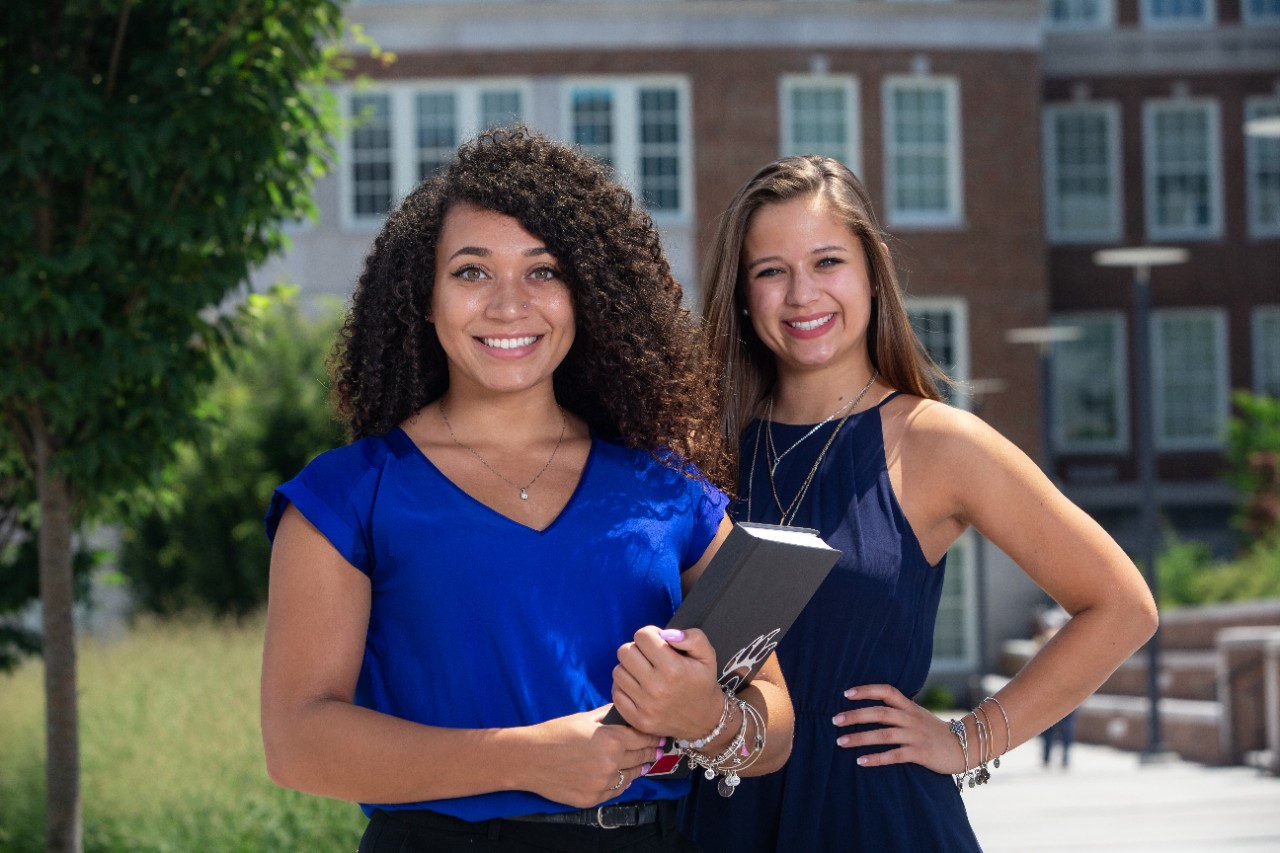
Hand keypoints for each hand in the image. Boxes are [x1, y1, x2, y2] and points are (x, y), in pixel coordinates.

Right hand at [525, 706, 664, 808]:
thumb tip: (626, 710)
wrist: (529, 758)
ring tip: (643, 762)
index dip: (652, 736)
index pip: (643, 738)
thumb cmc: (555, 734)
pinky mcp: (594, 798)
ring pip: (633, 776)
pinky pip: (617, 790)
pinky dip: (622, 782)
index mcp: (612, 739)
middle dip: (650, 751)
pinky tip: (622, 775)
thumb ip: (609, 715)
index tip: (659, 735)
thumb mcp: (584, 718)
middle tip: (657, 748)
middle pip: (643, 757)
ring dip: (639, 768)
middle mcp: (612, 763)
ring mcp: (603, 783)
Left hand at [611, 626, 722, 740]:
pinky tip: (638, 687)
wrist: (705, 721)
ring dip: (629, 668)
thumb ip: (693, 638)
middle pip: (625, 652)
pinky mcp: (637, 719)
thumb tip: (666, 634)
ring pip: (618, 671)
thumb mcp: (707, 655)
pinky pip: (616, 693)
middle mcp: (657, 687)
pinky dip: (624, 687)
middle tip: (649, 656)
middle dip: (637, 649)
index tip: (658, 642)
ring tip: (644, 672)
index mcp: (674, 668)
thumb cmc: (703, 683)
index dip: (651, 634)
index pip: (642, 636)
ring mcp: (645, 706)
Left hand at [832, 684, 964, 774]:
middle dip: (855, 715)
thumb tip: (874, 709)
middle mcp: (911, 719)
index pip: (887, 691)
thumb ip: (900, 711)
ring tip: (840, 741)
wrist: (967, 745)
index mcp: (910, 707)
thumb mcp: (919, 716)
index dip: (867, 690)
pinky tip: (860, 761)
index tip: (846, 693)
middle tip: (835, 719)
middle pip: (879, 712)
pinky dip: (876, 758)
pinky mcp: (920, 753)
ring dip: (860, 738)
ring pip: (883, 734)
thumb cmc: (937, 732)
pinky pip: (894, 755)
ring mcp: (915, 736)